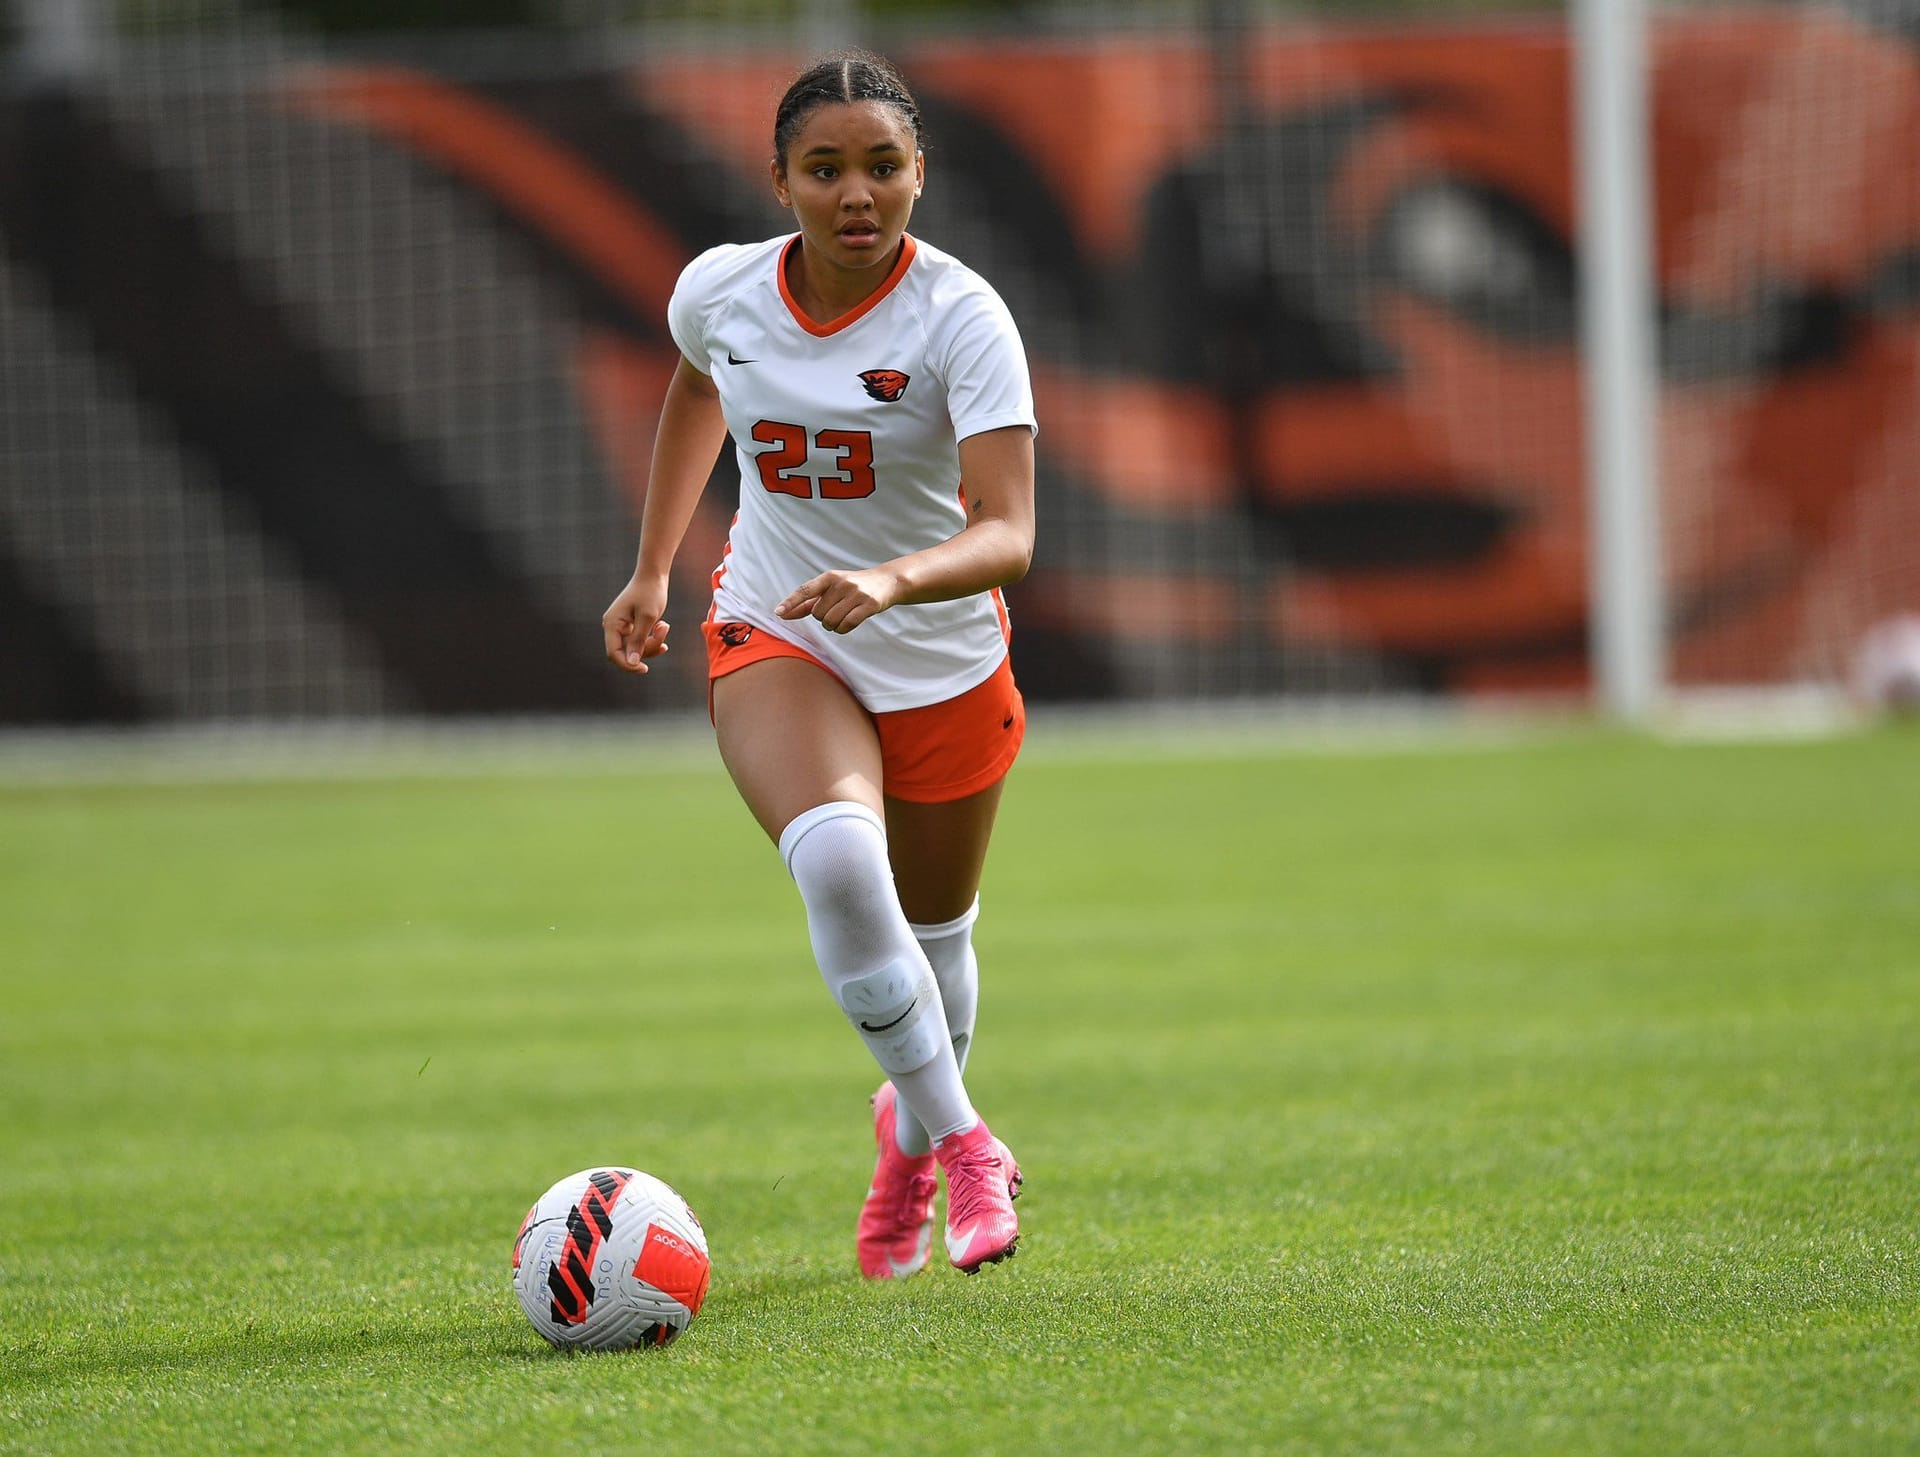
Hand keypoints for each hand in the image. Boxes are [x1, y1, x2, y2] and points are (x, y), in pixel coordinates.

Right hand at [602, 574, 671, 673]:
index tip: (645, 669)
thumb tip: (632, 662)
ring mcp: (621, 627)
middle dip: (648, 648)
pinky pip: (640, 641)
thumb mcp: (648, 617)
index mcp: (612, 624)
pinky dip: (653, 638)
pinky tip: (663, 626)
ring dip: (653, 642)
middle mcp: (613, 626)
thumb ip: (639, 640)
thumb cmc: (651, 593)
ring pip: (636, 648)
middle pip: (627, 652)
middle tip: (662, 630)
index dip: (628, 665)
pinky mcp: (631, 626)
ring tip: (665, 625)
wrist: (654, 575)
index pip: (613, 653)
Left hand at [775, 567, 902, 633]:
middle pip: (818, 614)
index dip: (791, 602)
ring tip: (843, 617)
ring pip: (831, 621)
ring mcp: (856, 594)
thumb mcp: (830, 589)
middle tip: (836, 612)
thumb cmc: (853, 587)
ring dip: (834, 626)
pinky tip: (848, 623)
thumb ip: (807, 602)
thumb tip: (782, 613)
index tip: (778, 612)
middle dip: (823, 619)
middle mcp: (841, 583)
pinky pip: (847, 624)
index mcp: (829, 577)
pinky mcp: (869, 605)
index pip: (805, 590)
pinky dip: (844, 629)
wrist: (887, 581)